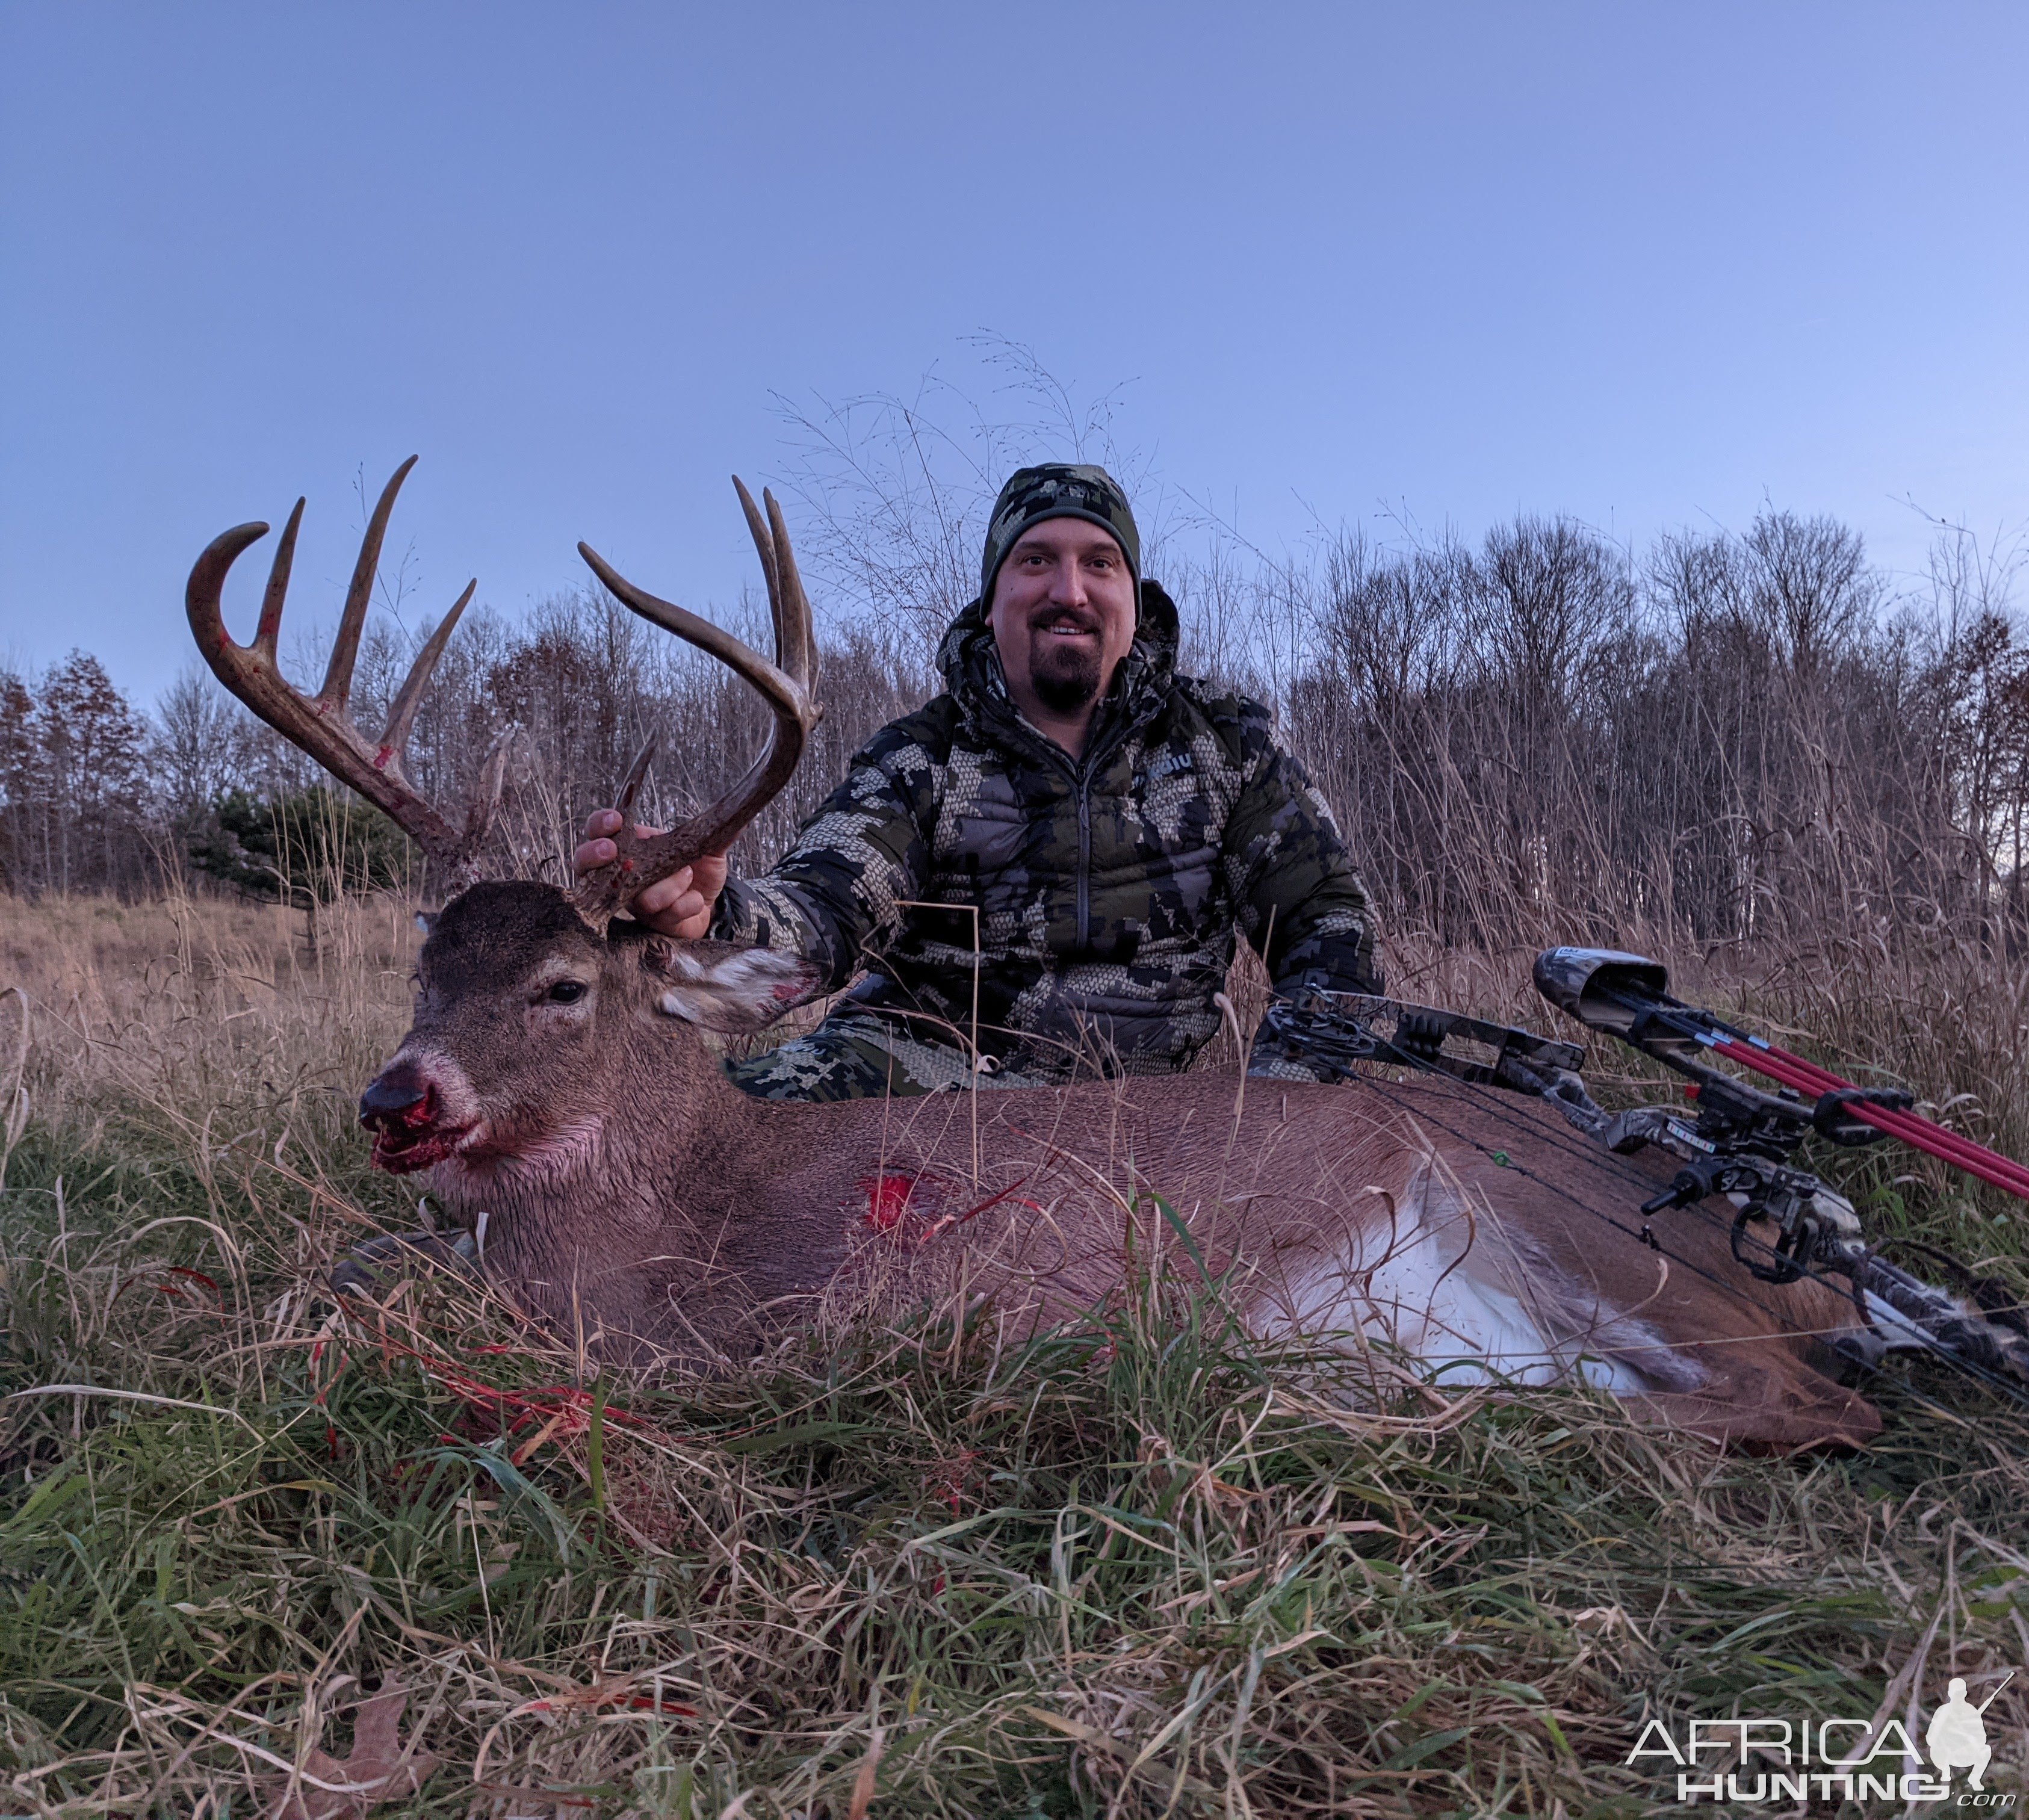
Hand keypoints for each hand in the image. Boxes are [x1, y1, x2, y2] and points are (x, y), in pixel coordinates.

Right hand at [572, 809, 728, 939]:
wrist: (712, 905)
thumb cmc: (698, 871)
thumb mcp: (706, 845)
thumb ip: (713, 828)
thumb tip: (737, 805)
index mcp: (630, 845)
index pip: (599, 829)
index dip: (600, 824)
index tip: (615, 819)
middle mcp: (621, 874)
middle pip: (585, 865)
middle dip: (593, 856)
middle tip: (612, 851)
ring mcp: (632, 900)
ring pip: (634, 895)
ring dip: (666, 885)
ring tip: (688, 876)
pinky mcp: (649, 924)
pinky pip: (662, 915)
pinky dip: (684, 904)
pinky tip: (695, 900)